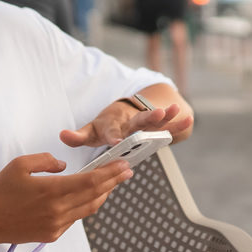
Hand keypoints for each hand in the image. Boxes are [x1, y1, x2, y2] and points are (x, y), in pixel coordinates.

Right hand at [0, 153, 131, 246]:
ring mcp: (57, 225)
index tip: (123, 165)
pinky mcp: (52, 235)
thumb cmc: (0, 192)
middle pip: (95, 195)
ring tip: (112, 183)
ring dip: (103, 195)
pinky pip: (75, 219)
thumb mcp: (20, 165)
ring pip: (89, 208)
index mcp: (52, 190)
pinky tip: (88, 197)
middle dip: (114, 182)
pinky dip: (85, 206)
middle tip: (127, 171)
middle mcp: (58, 210)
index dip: (110, 173)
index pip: (91, 181)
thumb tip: (65, 166)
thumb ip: (47, 161)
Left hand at [59, 102, 192, 147]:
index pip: (111, 131)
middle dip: (147, 117)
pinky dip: (178, 123)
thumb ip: (79, 136)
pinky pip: (168, 125)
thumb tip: (62, 136)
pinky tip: (189, 118)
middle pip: (138, 120)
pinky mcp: (155, 125)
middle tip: (156, 113)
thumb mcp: (91, 131)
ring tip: (175, 109)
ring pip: (155, 119)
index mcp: (112, 124)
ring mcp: (144, 122)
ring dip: (165, 115)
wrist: (124, 113)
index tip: (116, 142)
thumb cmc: (107, 126)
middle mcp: (130, 121)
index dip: (113, 136)